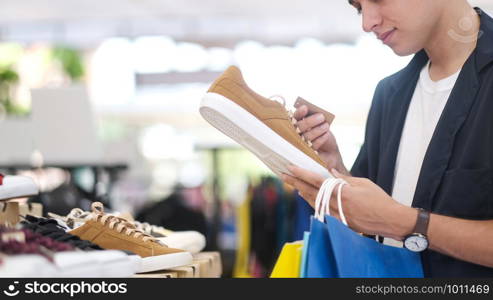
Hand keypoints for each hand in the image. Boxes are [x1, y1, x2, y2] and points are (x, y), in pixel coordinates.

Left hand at [281, 165, 415, 239]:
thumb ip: (343, 178)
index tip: (290, 167)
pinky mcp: (339, 222)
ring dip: (302, 192)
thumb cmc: (379, 199)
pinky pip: (322, 211)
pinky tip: (308, 197)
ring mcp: (337, 215)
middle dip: (296, 182)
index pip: (317, 181)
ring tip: (293, 184)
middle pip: (310, 192)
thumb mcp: (362, 183)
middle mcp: (337, 204)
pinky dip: (313, 202)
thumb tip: (329, 172)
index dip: (302, 174)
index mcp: (342, 192)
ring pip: (314, 202)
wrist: (390, 220)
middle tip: (284, 175)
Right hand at [294, 105, 347, 173]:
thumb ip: (314, 116)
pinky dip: (320, 139)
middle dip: (310, 121)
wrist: (331, 152)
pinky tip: (326, 134)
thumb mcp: (320, 123)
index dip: (299, 113)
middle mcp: (296, 134)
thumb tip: (311, 108)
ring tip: (326, 126)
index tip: (305, 108)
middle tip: (321, 117)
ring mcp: (301, 144)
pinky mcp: (308, 153)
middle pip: (299, 127)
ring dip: (317, 130)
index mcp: (298, 124)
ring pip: (306, 136)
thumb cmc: (323, 135)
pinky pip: (312, 145)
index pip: (295, 118)